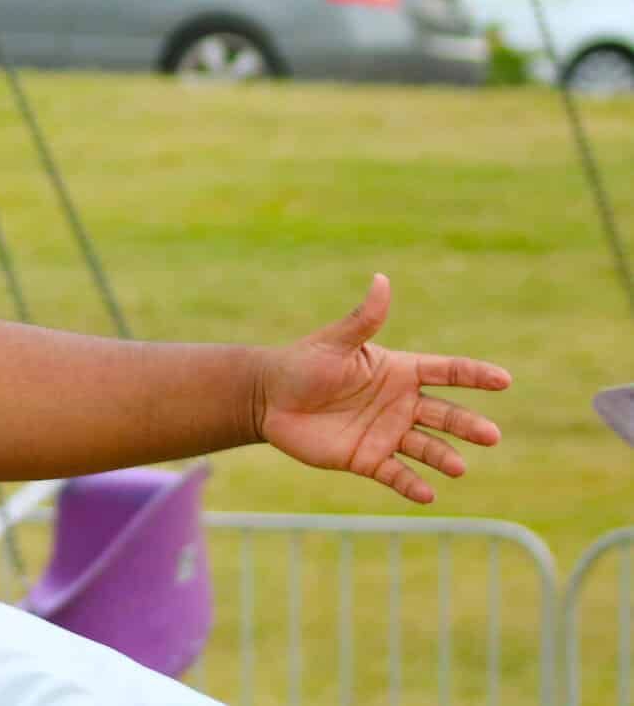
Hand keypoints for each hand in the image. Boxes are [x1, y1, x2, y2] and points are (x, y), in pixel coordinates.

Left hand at [254, 274, 509, 503]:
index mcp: (399, 372)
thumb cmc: (302, 363)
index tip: (503, 380)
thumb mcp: (334, 342)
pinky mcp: (368, 459)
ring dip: (444, 457)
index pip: (445, 371)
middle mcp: (400, 404)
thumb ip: (364, 319)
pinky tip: (426, 493)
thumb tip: (382, 280)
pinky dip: (412, 485)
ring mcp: (387, 433)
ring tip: (458, 467)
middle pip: (445, 414)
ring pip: (426, 447)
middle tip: (491, 435)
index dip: (474, 375)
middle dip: (468, 425)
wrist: (268, 399)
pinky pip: (396, 474)